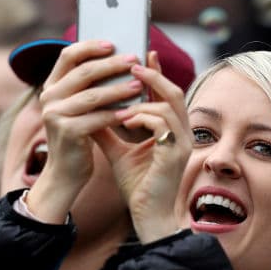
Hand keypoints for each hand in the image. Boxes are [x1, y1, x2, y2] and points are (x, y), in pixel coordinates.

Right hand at [25, 40, 142, 222]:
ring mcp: (55, 115)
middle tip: (134, 60)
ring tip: (139, 85)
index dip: (89, 46)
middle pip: (83, 72)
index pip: (67, 56)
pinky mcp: (67, 132)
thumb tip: (119, 60)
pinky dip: (116, 114)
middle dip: (111, 65)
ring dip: (118, 89)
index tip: (112, 43)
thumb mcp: (80, 108)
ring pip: (92, 95)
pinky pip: (97, 119)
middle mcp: (49, 97)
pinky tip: (132, 112)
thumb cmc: (79, 137)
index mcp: (52, 86)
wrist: (66, 174)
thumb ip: (90, 87)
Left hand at [93, 51, 190, 242]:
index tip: (141, 54)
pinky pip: (162, 124)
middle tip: (130, 63)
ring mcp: (182, 143)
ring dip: (142, 99)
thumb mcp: (118, 152)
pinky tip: (124, 120)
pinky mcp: (176, 155)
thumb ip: (108, 130)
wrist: (148, 216)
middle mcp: (181, 133)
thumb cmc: (138, 186)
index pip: (166, 94)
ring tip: (119, 102)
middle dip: (153, 74)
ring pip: (169, 104)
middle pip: (174, 91)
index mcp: (171, 131)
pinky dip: (142, 117)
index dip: (155, 72)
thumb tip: (88, 108)